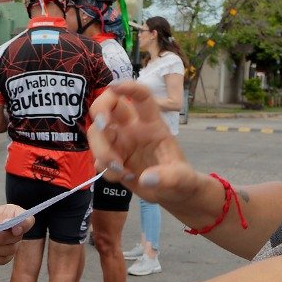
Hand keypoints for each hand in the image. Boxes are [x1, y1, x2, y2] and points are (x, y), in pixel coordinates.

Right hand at [88, 81, 201, 203]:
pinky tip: (123, 178)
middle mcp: (133, 129)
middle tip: (102, 127)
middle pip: (109, 105)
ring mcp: (120, 143)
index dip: (129, 88)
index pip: (141, 98)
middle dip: (100, 110)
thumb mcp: (183, 180)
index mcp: (152, 124)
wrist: (172, 194)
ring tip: (120, 171)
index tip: (114, 87)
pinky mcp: (111, 159)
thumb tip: (146, 179)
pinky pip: (98, 159)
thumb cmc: (181, 179)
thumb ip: (170, 178)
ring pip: (97, 133)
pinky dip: (106, 171)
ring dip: (101, 151)